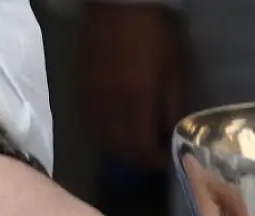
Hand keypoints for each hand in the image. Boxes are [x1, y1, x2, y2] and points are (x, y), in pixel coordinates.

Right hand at [79, 2, 184, 168]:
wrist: (120, 4)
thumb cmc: (154, 35)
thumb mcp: (174, 70)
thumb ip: (172, 106)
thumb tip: (171, 136)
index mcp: (136, 102)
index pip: (142, 148)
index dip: (154, 161)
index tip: (165, 160)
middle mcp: (110, 107)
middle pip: (120, 150)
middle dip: (137, 160)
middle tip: (151, 157)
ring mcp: (92, 99)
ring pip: (102, 139)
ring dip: (119, 149)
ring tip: (134, 146)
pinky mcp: (80, 90)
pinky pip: (90, 123)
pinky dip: (104, 133)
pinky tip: (114, 129)